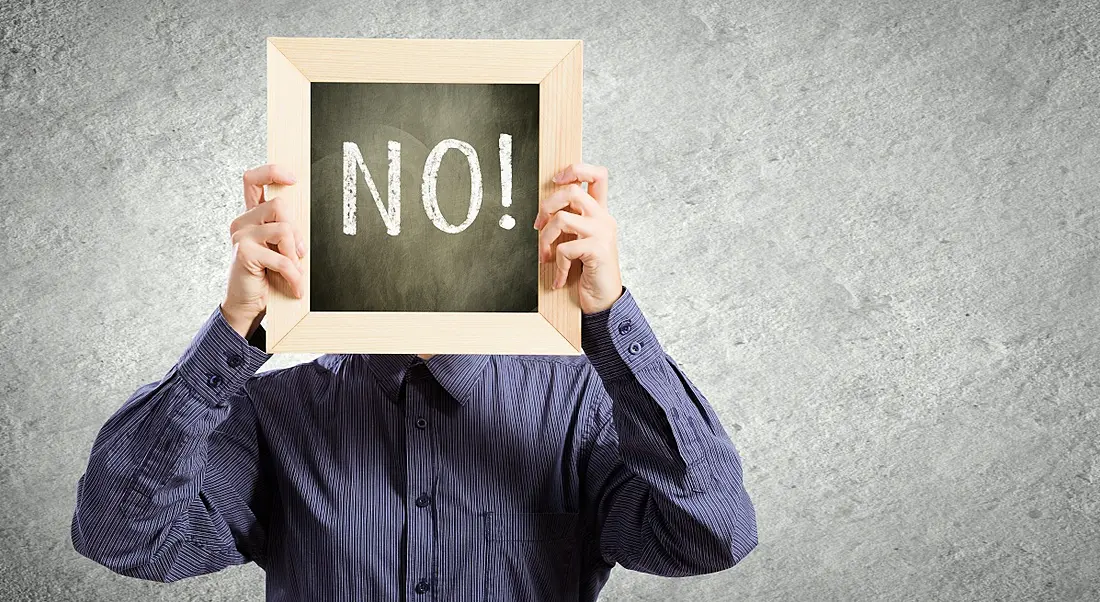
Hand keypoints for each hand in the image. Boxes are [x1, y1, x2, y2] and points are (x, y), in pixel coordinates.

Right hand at [220, 164, 306, 338]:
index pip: (253, 180)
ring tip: (294, 271)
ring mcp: (241, 235)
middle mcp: (244, 221)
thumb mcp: (282, 249)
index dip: (272, 172)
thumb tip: (307, 218)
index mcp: (253, 216)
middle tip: (298, 254)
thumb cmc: (268, 276)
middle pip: (279, 205)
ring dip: (295, 255)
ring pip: (284, 229)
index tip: (293, 179)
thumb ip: (289, 231)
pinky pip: (282, 258)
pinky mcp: (243, 252)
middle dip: (297, 231)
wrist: (249, 304)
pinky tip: (295, 287)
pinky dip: (294, 275)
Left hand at [534, 162, 623, 314]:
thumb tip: (544, 212)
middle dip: (547, 206)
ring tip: (545, 256)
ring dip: (545, 240)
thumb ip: (570, 223)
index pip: (597, 174)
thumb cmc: (589, 272)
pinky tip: (560, 277)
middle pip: (572, 190)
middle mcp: (604, 218)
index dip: (575, 169)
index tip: (556, 180)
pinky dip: (557, 265)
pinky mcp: (598, 250)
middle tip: (538, 225)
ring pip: (561, 219)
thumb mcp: (579, 242)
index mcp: (600, 213)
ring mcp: (603, 233)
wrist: (605, 301)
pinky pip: (565, 249)